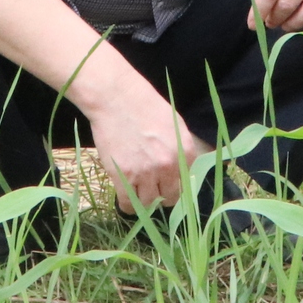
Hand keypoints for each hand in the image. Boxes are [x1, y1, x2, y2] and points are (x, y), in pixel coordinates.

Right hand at [81, 58, 210, 212]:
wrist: (116, 97)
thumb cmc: (144, 104)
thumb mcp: (174, 123)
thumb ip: (180, 148)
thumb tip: (182, 171)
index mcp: (184, 151)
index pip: (186, 184)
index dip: (175, 185)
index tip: (166, 185)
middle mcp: (169, 165)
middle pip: (169, 197)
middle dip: (161, 195)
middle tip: (151, 189)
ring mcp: (146, 172)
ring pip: (149, 203)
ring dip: (144, 201)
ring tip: (138, 192)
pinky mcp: (124, 175)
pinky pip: (128, 203)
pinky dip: (127, 204)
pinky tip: (126, 197)